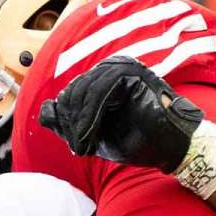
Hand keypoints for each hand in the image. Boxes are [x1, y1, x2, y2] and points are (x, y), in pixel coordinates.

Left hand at [38, 56, 203, 172]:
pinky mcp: (130, 73)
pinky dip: (89, 118)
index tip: (75, 145)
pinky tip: (90, 137)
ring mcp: (121, 67)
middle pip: (73, 92)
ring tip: (85, 146)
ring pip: (83, 92)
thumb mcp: (95, 134)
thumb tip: (44, 111)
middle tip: (79, 147)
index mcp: (102, 79)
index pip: (69, 95)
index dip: (66, 121)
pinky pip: (98, 92)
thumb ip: (70, 123)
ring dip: (79, 124)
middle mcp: (111, 68)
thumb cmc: (137, 139)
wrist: (171, 148)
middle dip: (71, 123)